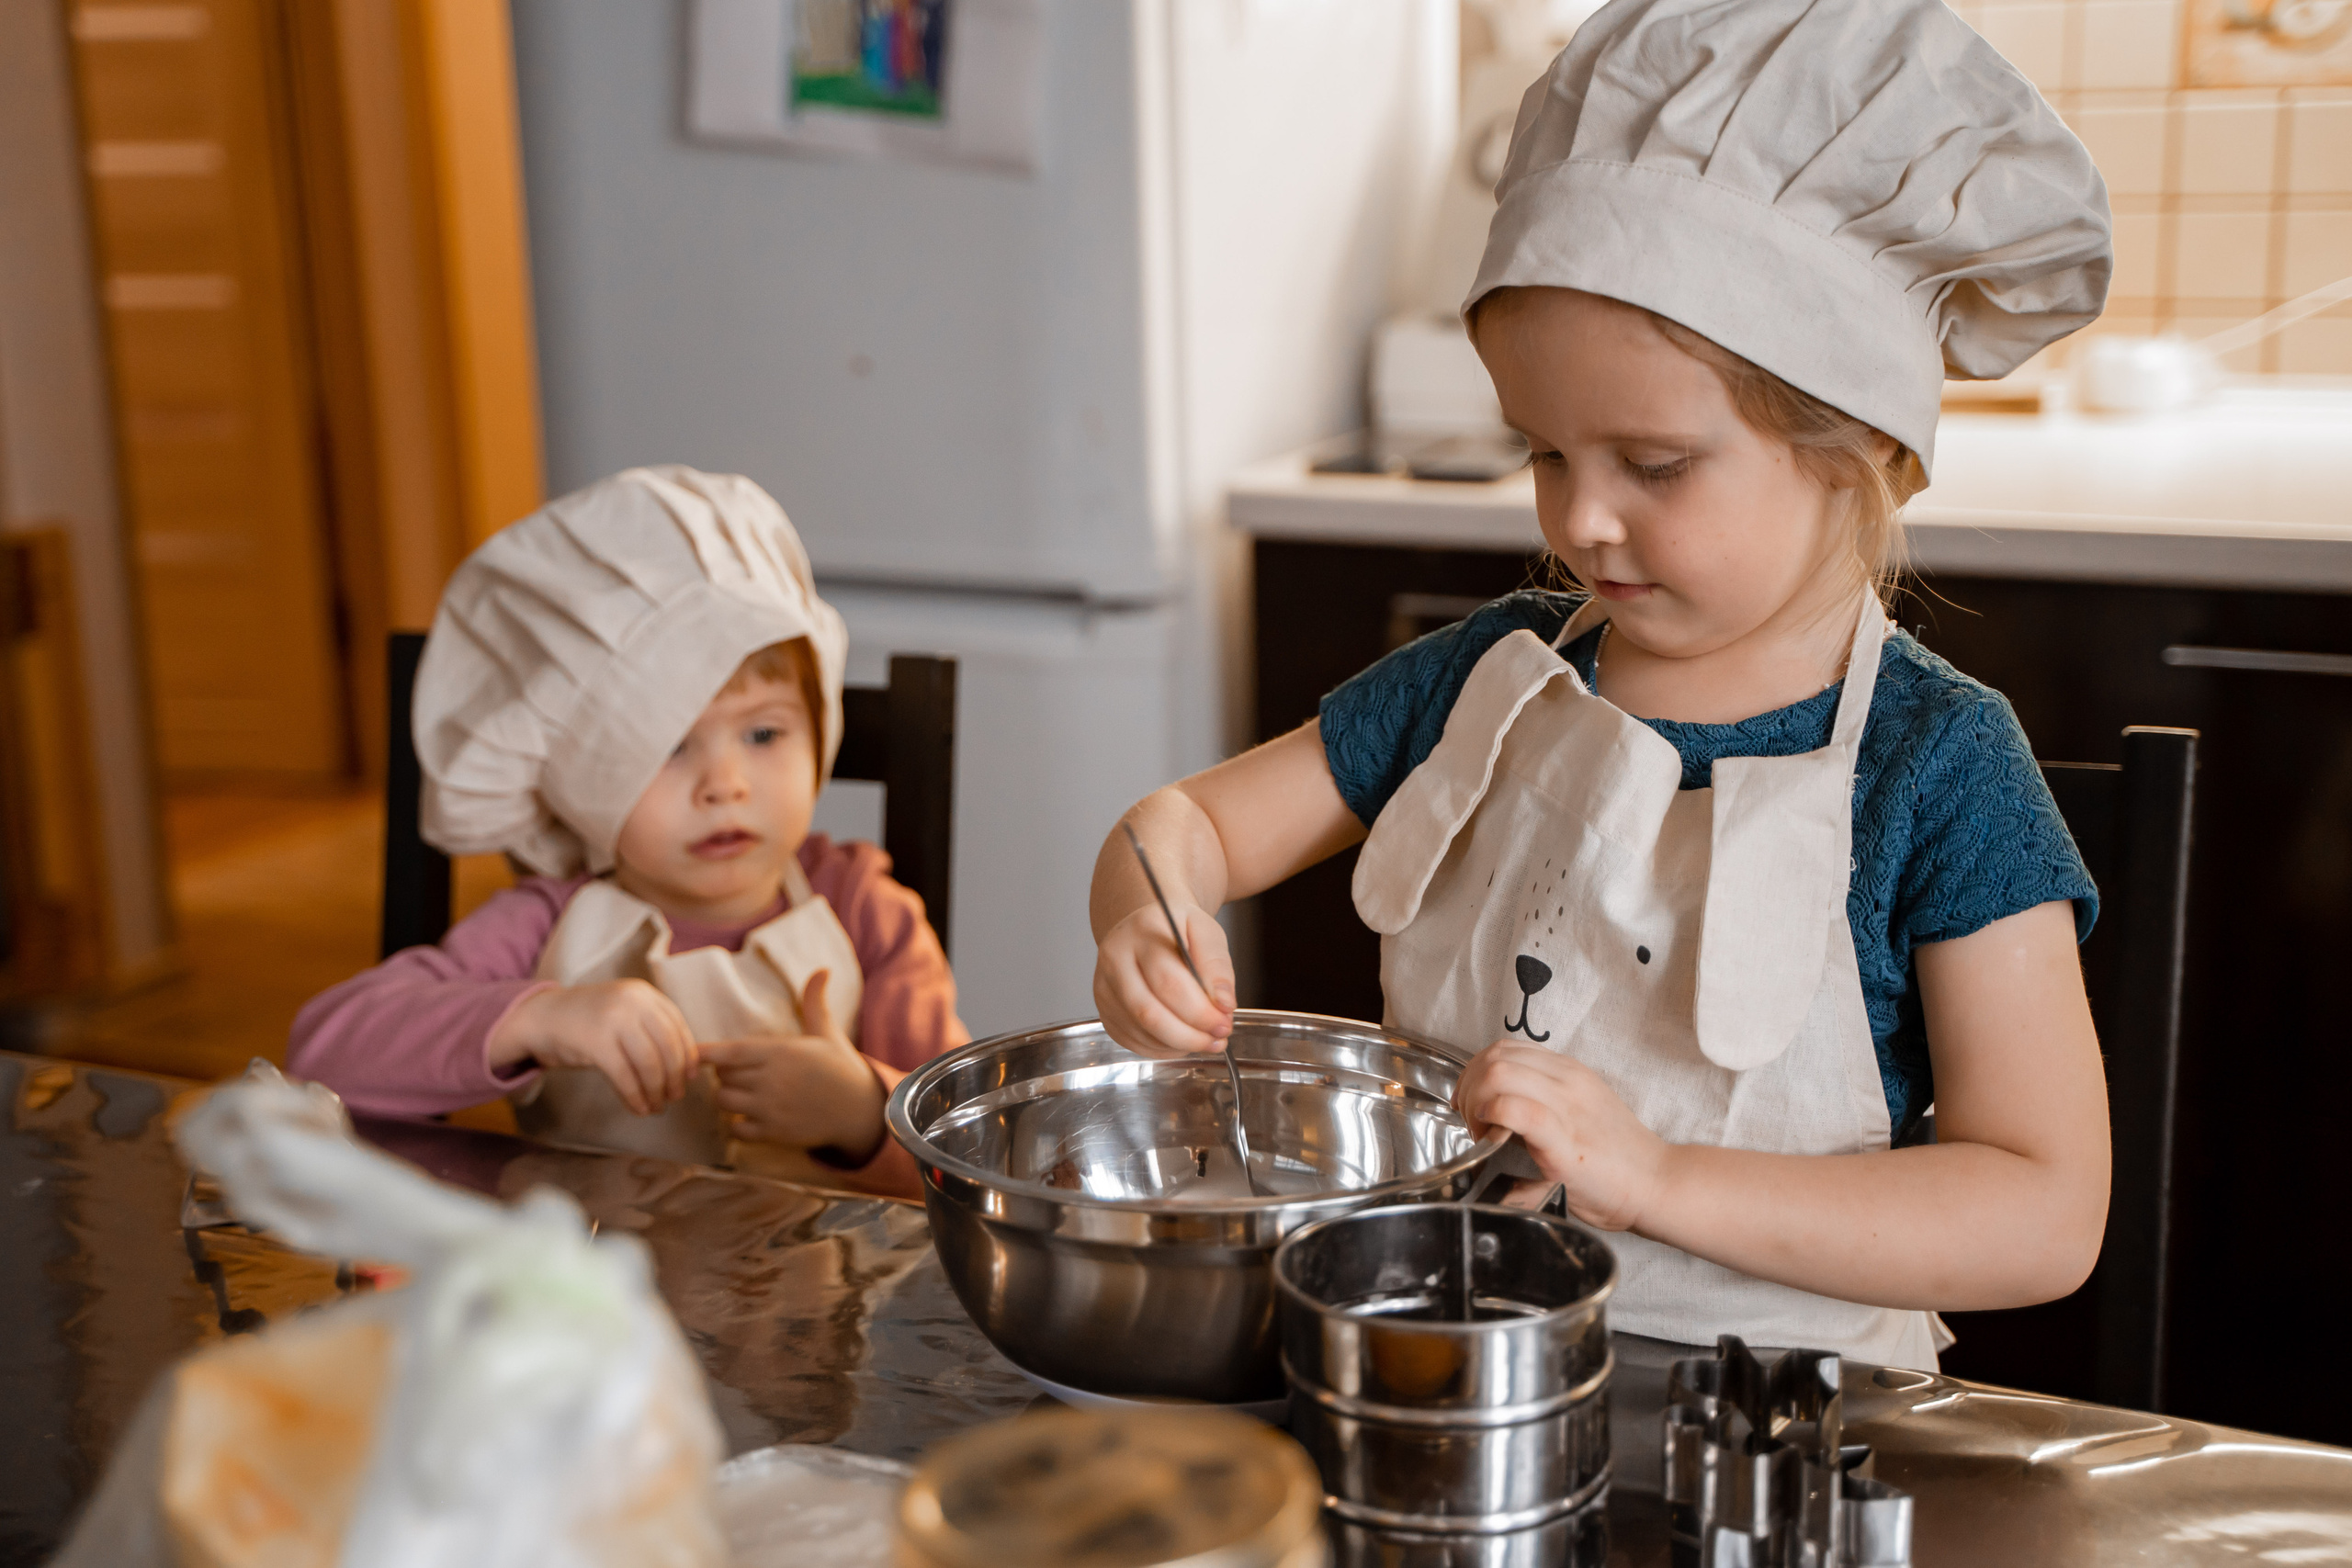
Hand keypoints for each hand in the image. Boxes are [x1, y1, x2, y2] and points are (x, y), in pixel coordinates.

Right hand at [488, 980, 696, 1115]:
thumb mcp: (623, 1012)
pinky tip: (638, 1109)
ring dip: (656, 1091)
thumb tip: (685, 1064)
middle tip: (675, 1097)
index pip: (677, 1026)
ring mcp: (614, 1020)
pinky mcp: (595, 1043)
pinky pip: (625, 1077)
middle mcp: (632, 1002)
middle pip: (668, 1046)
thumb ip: (650, 1027)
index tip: (691, 1076)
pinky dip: (635, 1097)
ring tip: (656, 1107)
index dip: (688, 1054)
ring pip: (649, 1063)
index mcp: (643, 993)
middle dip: (675, 1077)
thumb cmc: (588, 1021)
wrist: (541, 1018)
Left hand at [702, 971, 884, 1157]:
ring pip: (725, 1102)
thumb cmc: (840, 1067)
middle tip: (739, 1071)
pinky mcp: (774, 1132)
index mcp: (781, 1053)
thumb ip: (814, 1002)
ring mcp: (771, 1108)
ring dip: (729, 1097)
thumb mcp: (827, 1032)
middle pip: (723, 1076)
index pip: (731, 1052)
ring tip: (742, 1092)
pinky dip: (738, 1124)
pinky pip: (737, 1129)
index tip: (694, 1052)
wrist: (861, 1109)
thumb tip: (823, 969)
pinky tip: (752, 1116)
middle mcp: (772, 1080)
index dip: (707, 1053)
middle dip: (725, 1073)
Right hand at [1093, 901, 1234, 1056]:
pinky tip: (1182, 1040)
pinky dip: (1162, 1048)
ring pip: (1140, 1031)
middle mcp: (1115, 958)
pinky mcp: (1104, 1009)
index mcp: (1143, 932)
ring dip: (1178, 1045)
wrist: (1149, 928)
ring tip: (1205, 1040)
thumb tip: (1223, 1004)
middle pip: (1149, 1013)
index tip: (1224, 1023)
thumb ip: (1217, 967)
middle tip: (1217, 1039)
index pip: (1169, 982)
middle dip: (1189, 1035)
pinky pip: (1131, 1041)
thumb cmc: (1179, 930)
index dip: (1200, 1011)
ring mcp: (1104, 986)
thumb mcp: (1206, 932)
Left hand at [1455, 1043, 1668, 1232]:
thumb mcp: (1579, 1112)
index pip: (1504, 1048)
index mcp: (1569, 1072)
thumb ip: (1544, 1101)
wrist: (1658, 1184)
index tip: (1470, 1102)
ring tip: (1482, 1132)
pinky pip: (1518, 1110)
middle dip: (1467, 1087)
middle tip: (1471, 1120)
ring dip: (1474, 1102)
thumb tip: (1497, 1107)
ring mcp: (1567, 1107)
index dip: (1474, 1071)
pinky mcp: (1565, 1142)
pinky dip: (1492, 1117)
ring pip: (1498, 1073)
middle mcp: (1567, 1081)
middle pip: (1494, 1056)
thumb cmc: (1617, 1159)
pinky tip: (1492, 1139)